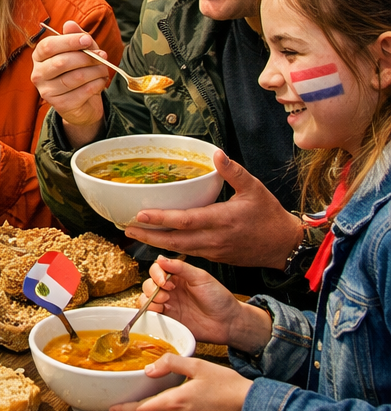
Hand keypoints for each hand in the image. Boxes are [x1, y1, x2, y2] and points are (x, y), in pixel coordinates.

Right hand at [30, 20, 108, 142]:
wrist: (83, 102)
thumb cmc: (80, 70)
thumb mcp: (81, 50)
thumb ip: (76, 37)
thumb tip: (69, 24)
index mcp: (39, 57)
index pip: (48, 46)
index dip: (69, 41)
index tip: (87, 40)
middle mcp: (38, 74)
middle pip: (61, 62)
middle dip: (86, 57)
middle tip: (102, 56)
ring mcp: (47, 91)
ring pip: (75, 77)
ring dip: (95, 71)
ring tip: (103, 70)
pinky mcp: (60, 105)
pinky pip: (82, 92)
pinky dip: (96, 84)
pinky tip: (100, 82)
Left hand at [109, 356, 251, 410]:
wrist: (252, 409)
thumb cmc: (226, 384)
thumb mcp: (197, 365)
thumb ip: (170, 364)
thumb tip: (149, 370)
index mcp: (175, 402)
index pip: (141, 410)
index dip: (125, 410)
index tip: (112, 408)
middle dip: (146, 407)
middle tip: (146, 395)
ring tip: (171, 397)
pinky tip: (188, 407)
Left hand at [124, 150, 304, 269]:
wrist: (284, 246)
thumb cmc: (269, 216)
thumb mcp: (254, 189)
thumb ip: (233, 172)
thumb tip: (217, 154)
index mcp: (221, 220)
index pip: (185, 220)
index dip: (161, 218)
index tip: (140, 214)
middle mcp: (214, 238)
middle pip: (175, 239)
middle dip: (149, 235)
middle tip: (126, 228)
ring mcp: (213, 250)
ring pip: (179, 248)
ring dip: (156, 243)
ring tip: (135, 234)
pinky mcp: (215, 257)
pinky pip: (189, 252)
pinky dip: (171, 247)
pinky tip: (158, 241)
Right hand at [141, 256, 271, 349]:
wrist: (228, 323)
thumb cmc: (219, 298)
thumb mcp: (201, 278)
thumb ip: (180, 268)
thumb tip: (160, 258)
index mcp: (177, 277)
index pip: (156, 270)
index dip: (156, 274)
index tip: (166, 281)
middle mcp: (170, 290)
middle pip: (147, 284)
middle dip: (152, 288)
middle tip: (167, 294)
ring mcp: (168, 306)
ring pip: (145, 299)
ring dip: (150, 300)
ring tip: (164, 303)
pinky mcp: (169, 321)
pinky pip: (151, 315)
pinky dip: (151, 313)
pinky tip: (163, 312)